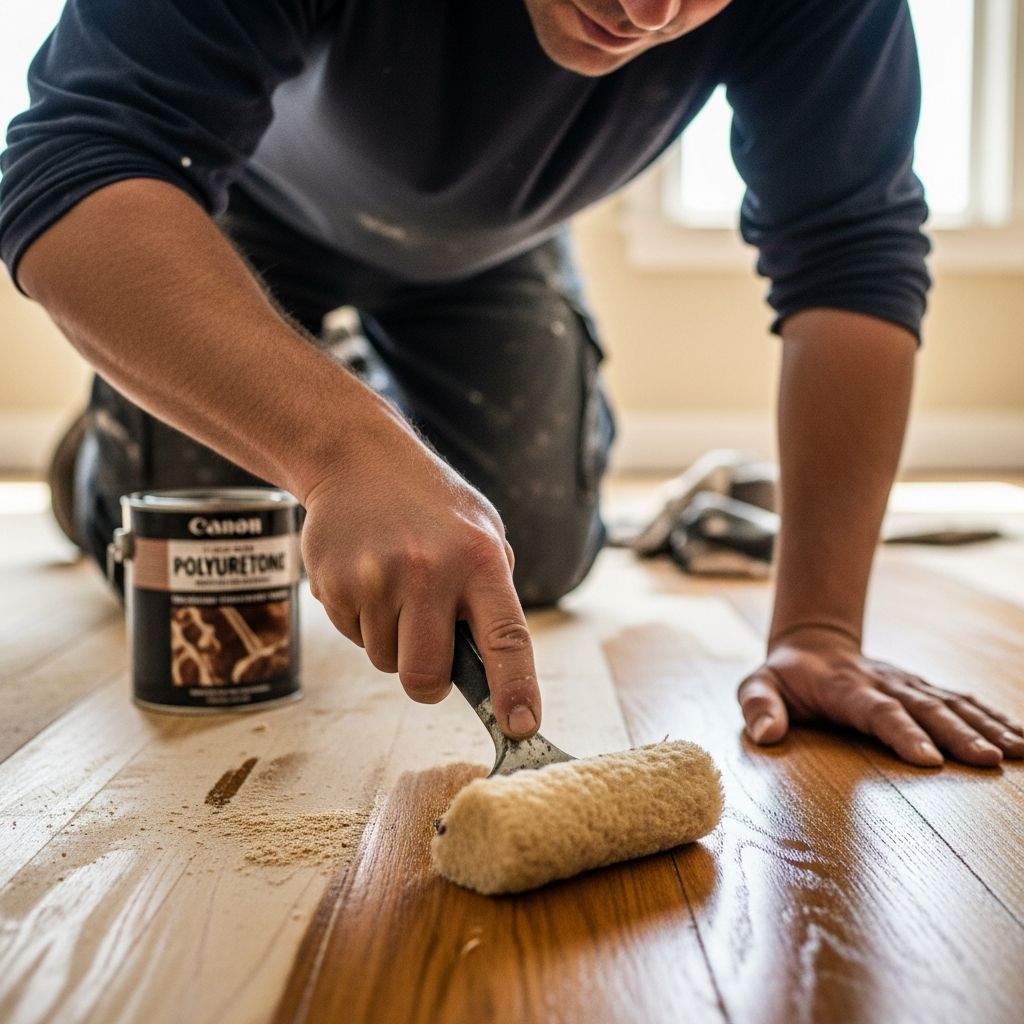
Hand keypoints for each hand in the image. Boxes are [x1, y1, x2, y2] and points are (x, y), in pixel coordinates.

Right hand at [301, 405, 540, 739]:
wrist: (358, 458)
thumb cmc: (433, 504)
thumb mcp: (482, 533)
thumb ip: (492, 594)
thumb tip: (497, 669)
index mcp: (479, 560)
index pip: (506, 638)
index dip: (516, 689)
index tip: (522, 726)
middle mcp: (428, 571)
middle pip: (426, 677)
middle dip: (429, 681)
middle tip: (431, 651)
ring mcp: (376, 578)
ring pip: (386, 662)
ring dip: (393, 641)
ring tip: (396, 587)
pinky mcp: (334, 584)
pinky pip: (353, 638)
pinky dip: (363, 621)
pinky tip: (368, 577)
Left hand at [737, 625, 1023, 766]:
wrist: (813, 644)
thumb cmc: (784, 675)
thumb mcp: (758, 685)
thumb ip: (758, 706)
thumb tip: (765, 735)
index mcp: (845, 687)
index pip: (877, 711)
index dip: (902, 732)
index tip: (929, 759)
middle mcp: (884, 683)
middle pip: (924, 708)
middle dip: (957, 734)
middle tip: (989, 760)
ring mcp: (907, 684)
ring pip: (950, 703)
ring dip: (985, 726)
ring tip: (1019, 751)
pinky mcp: (922, 689)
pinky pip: (961, 701)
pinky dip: (992, 716)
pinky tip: (1020, 737)